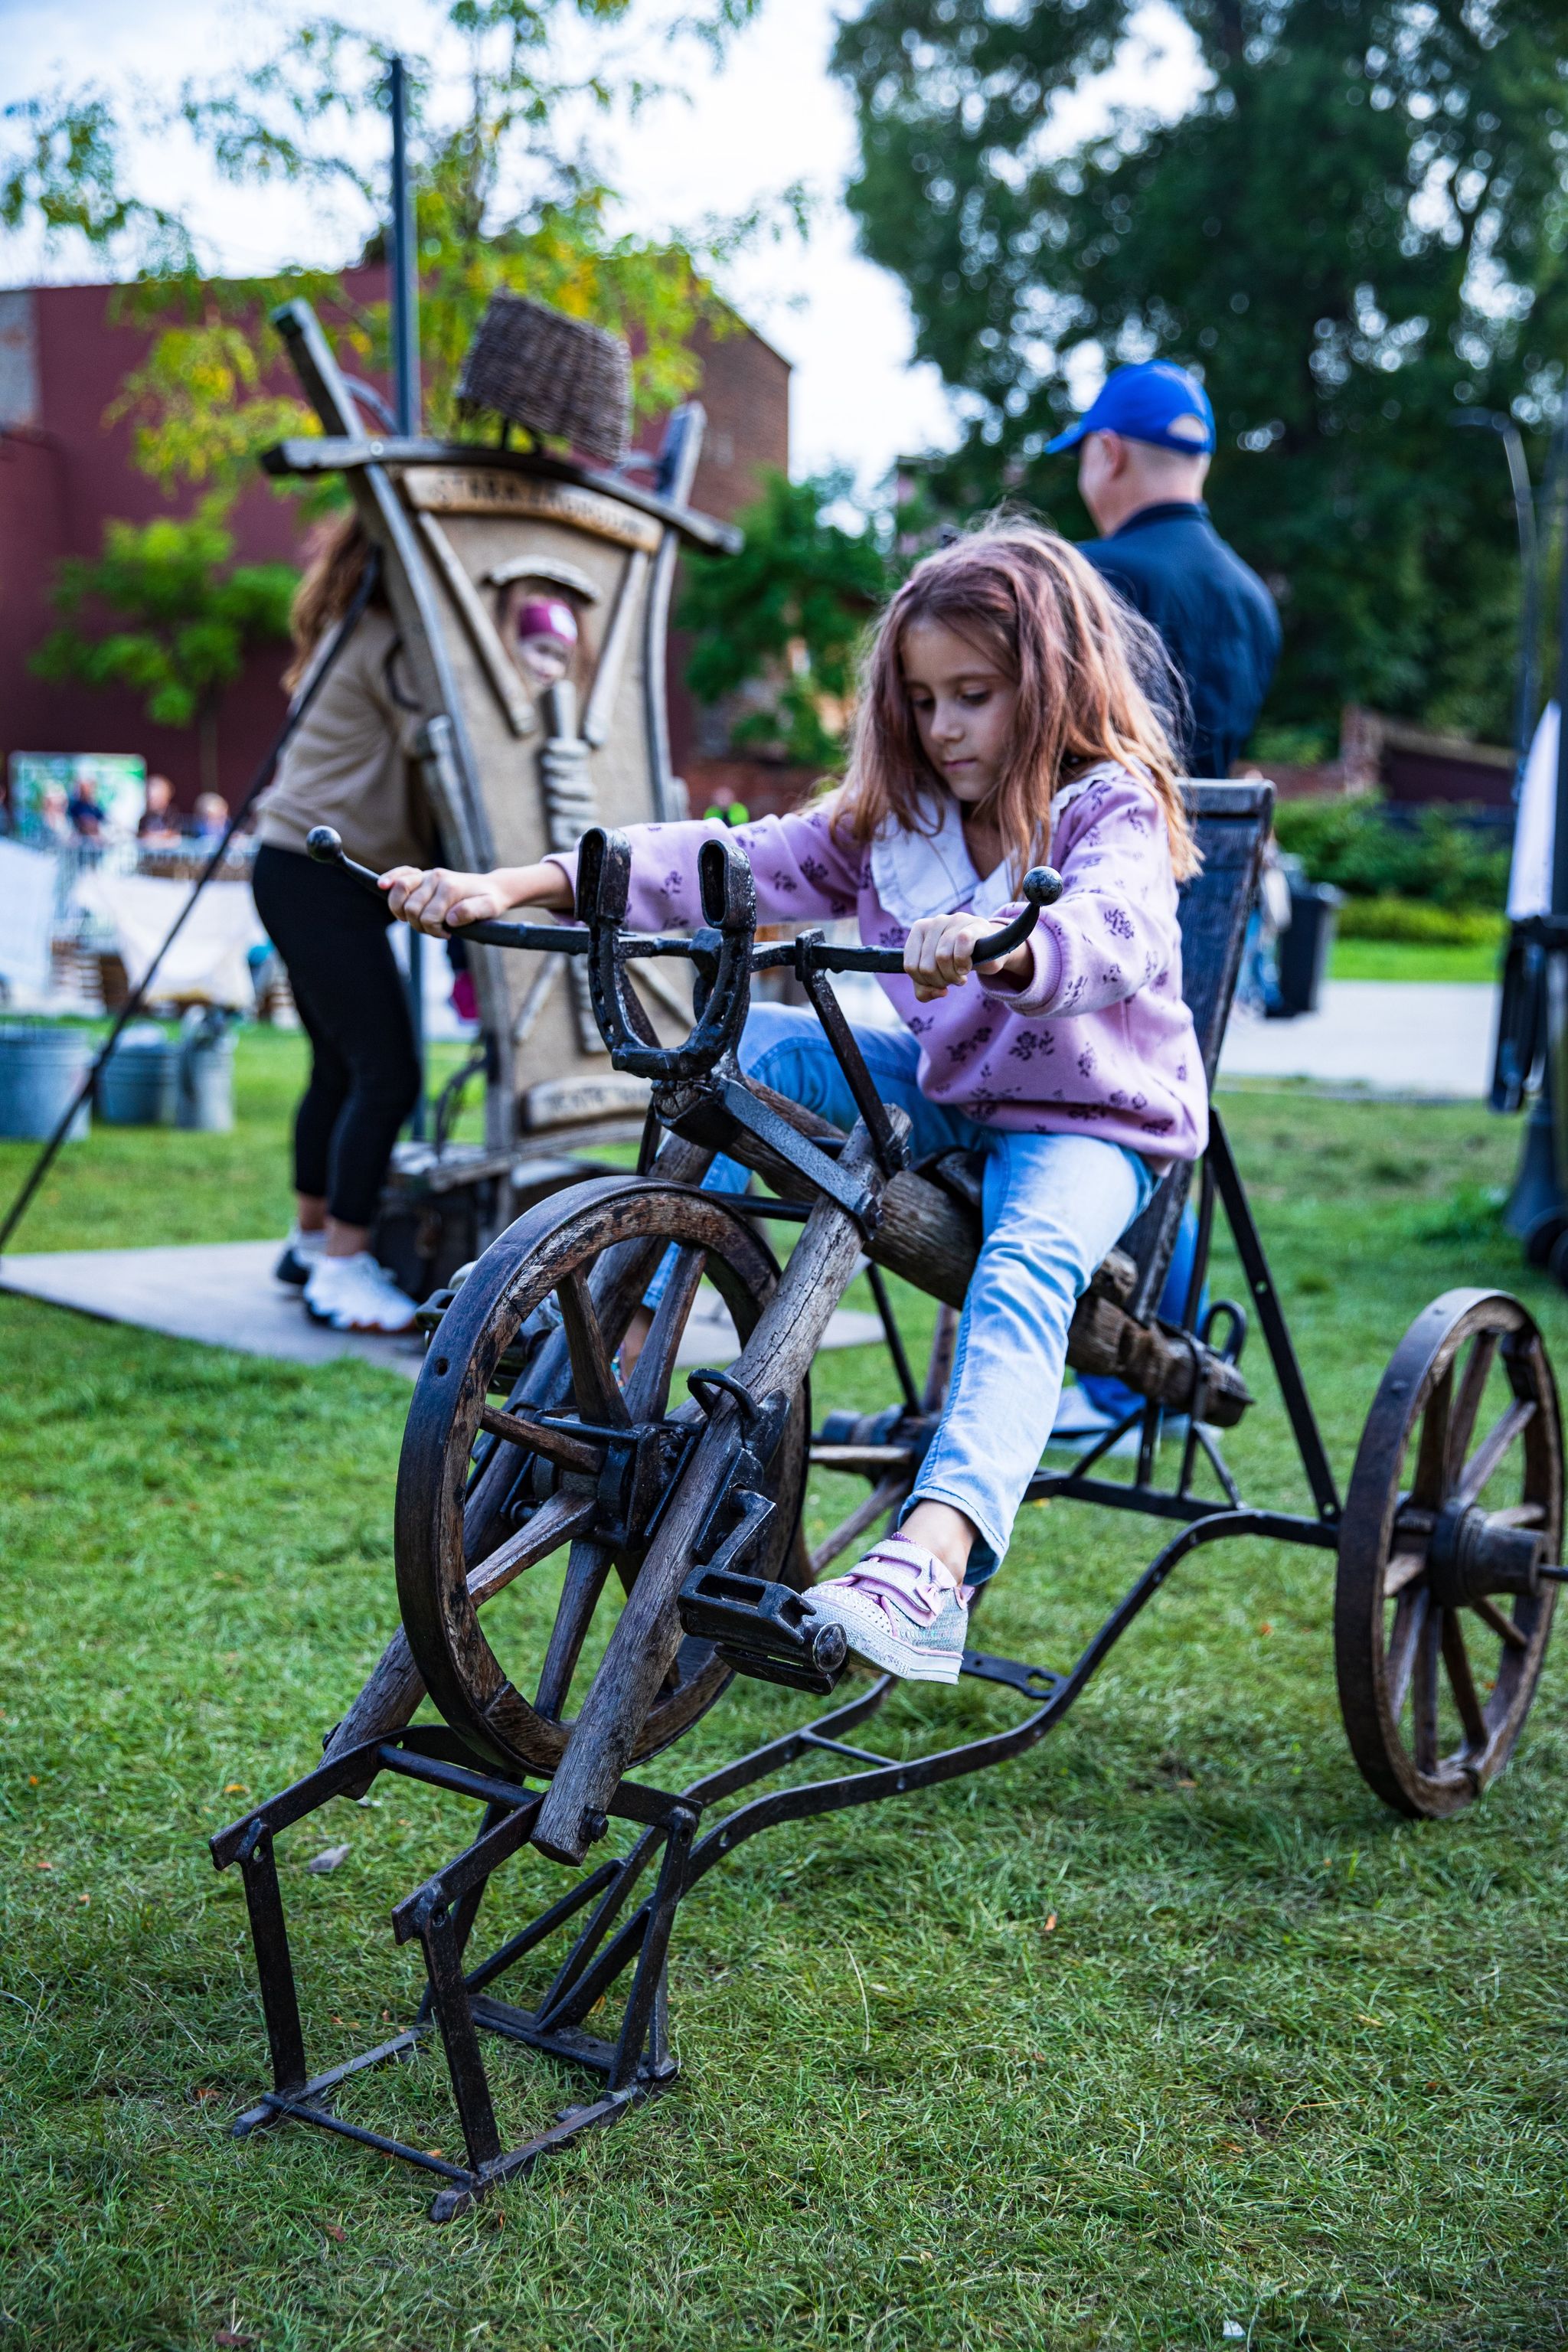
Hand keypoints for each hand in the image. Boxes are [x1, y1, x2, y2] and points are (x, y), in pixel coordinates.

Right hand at [379, 859, 569, 934]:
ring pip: (400, 890)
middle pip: (411, 908)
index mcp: (450, 887)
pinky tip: (382, 885)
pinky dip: (390, 878)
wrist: (492, 888)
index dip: (434, 931)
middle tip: (435, 930)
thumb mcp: (489, 909)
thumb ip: (472, 912)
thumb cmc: (490, 901)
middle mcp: (436, 877)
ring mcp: (428, 874)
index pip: (428, 916)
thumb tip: (450, 918)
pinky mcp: (423, 875)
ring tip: (417, 920)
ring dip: (402, 911)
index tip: (447, 935)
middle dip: (419, 925)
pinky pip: (401, 874)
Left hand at [903, 909, 1030, 1001]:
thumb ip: (925, 990)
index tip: (937, 981)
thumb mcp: (936, 976)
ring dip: (953, 976)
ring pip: (942, 957)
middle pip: (926, 966)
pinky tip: (967, 966)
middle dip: (940, 981)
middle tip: (952, 979)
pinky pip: (961, 945)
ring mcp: (954, 920)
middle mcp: (935, 921)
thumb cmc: (956, 961)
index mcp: (919, 930)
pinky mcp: (974, 925)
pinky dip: (963, 963)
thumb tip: (939, 992)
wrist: (989, 949)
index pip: (910, 966)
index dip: (924, 982)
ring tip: (961, 975)